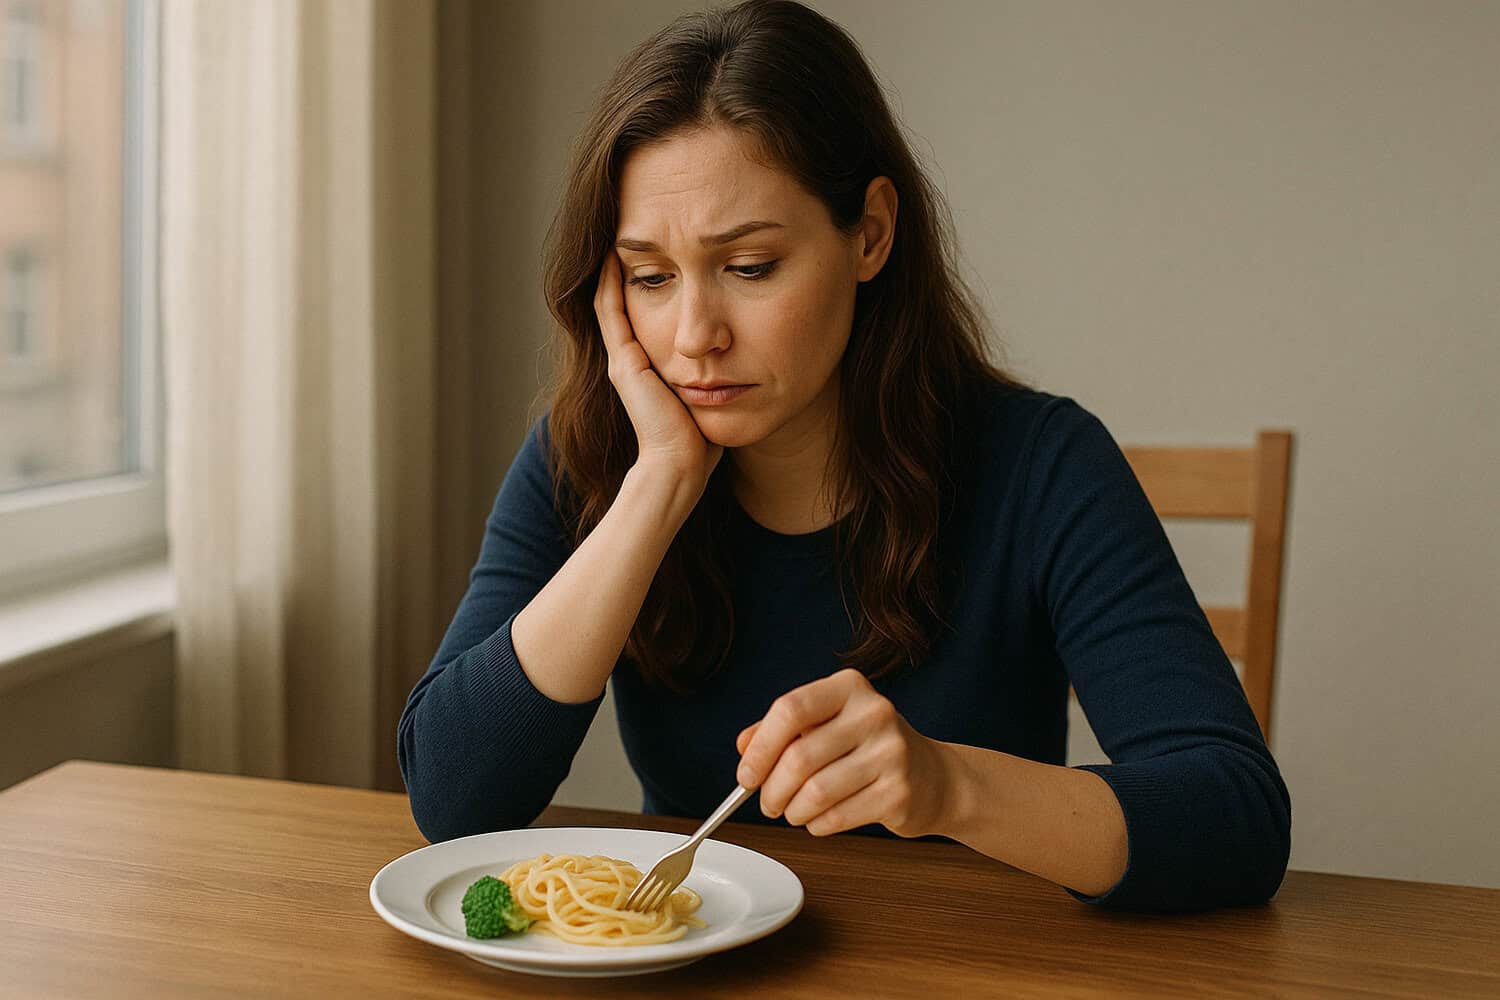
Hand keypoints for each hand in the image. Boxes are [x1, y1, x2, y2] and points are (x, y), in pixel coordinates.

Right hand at [594, 251, 722, 488]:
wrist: (681, 465)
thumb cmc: (702, 437)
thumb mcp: (712, 390)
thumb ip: (719, 369)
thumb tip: (747, 347)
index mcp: (651, 364)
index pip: (649, 309)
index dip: (655, 278)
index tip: (668, 247)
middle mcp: (632, 358)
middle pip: (629, 299)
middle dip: (636, 264)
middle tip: (641, 229)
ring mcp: (624, 358)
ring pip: (614, 300)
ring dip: (618, 266)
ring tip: (622, 232)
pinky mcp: (623, 362)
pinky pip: (611, 311)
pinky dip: (610, 283)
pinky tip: (614, 254)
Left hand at [734, 668, 953, 838]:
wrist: (934, 778)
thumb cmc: (868, 748)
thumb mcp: (827, 724)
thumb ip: (783, 730)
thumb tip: (744, 746)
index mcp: (849, 687)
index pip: (790, 709)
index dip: (760, 748)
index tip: (746, 776)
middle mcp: (874, 713)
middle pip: (798, 758)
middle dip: (772, 790)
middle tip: (767, 803)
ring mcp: (891, 753)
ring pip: (815, 793)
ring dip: (793, 811)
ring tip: (793, 812)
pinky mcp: (900, 792)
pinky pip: (836, 817)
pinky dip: (817, 825)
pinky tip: (820, 819)